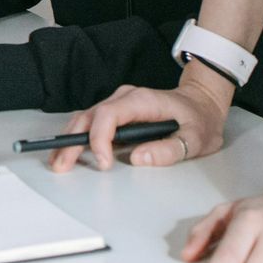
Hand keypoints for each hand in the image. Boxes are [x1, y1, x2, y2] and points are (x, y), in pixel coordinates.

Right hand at [48, 78, 227, 172]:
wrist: (203, 103)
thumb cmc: (199, 119)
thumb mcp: (195, 139)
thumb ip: (169, 150)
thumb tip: (137, 157)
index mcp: (142, 100)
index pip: (110, 114)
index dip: (100, 138)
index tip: (103, 163)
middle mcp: (125, 97)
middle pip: (90, 115)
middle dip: (73, 141)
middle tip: (62, 165)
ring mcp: (119, 103)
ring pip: (86, 118)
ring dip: (70, 139)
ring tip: (59, 161)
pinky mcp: (117, 112)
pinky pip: (92, 122)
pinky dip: (78, 137)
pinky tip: (69, 151)